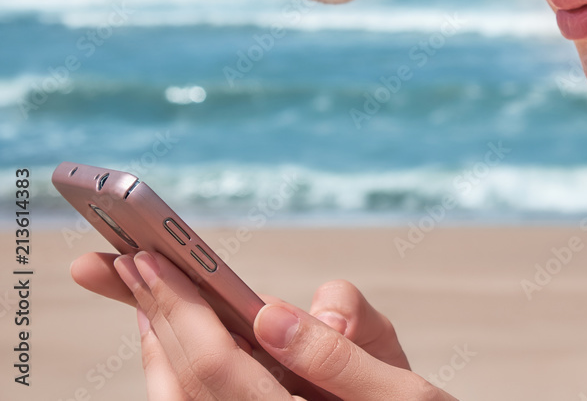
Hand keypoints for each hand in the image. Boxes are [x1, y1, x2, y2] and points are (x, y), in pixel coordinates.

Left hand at [72, 250, 457, 399]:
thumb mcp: (406, 395)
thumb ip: (341, 356)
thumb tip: (273, 315)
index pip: (217, 367)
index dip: (178, 310)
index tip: (148, 259)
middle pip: (181, 384)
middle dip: (151, 316)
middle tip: (118, 264)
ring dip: (156, 345)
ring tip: (145, 294)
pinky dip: (177, 370)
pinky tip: (179, 340)